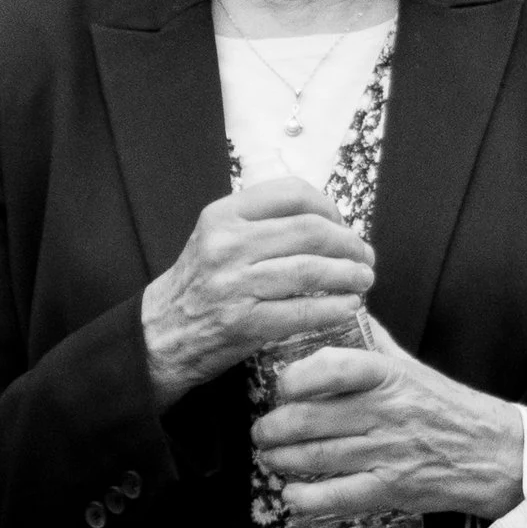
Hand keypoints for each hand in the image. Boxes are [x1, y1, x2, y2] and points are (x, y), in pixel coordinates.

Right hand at [140, 177, 371, 405]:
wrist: (161, 333)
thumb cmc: (199, 284)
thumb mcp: (217, 237)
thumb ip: (261, 223)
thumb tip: (325, 221)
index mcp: (223, 215)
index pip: (291, 194)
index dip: (329, 208)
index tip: (342, 224)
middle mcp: (227, 245)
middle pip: (310, 231)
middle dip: (349, 243)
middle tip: (365, 255)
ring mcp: (234, 285)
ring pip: (311, 269)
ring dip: (349, 274)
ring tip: (365, 279)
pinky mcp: (243, 323)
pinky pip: (302, 311)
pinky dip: (334, 307)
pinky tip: (349, 305)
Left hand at [254, 320, 526, 524]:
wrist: (495, 452)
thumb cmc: (447, 407)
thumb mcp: (411, 366)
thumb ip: (372, 344)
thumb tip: (338, 310)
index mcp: (388, 374)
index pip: (331, 368)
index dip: (295, 378)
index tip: (281, 386)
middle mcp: (385, 411)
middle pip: (309, 419)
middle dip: (272, 428)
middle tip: (262, 431)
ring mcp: (387, 452)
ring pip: (315, 457)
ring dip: (280, 460)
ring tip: (271, 457)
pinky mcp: (391, 490)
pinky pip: (336, 496)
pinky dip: (304, 498)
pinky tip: (291, 493)